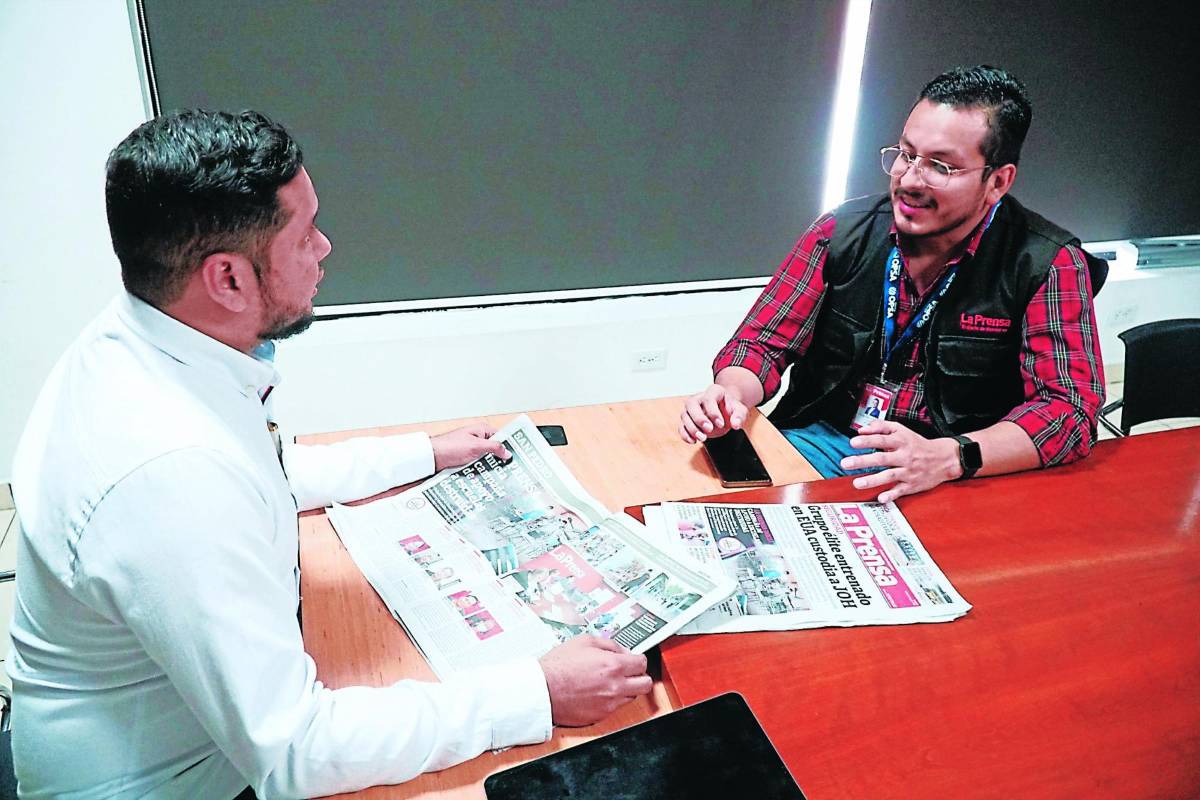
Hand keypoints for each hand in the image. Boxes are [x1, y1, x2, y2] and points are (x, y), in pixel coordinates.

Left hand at [430, 424, 510, 470]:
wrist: (431, 457)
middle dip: (500, 458)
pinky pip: (478, 465)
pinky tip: (485, 477)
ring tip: (499, 475)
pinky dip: (481, 470)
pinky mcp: (467, 459)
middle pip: (495, 449)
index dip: (509, 445)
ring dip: (490, 466)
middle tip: (509, 468)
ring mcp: (472, 449)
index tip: (517, 455)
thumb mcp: (475, 446)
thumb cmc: (449, 447)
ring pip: (487, 459)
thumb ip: (493, 448)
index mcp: (481, 430)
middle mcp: (478, 439)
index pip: (501, 437)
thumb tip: (507, 452)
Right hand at [538, 635, 651, 726]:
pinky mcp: (601, 716)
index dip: (638, 660)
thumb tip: (622, 651)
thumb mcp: (585, 641)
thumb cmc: (558, 666)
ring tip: (610, 683)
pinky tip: (598, 693)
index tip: (633, 660)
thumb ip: (609, 644)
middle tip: (630, 673)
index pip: (642, 664)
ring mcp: (609, 704)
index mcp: (613, 665)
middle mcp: (615, 686)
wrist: (542, 690)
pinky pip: (616, 708)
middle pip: (645, 684)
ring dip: (626, 689)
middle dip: (640, 677)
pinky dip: (611, 701)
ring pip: (632, 697)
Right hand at [679, 384, 747, 442]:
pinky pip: (681, 426)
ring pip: (685, 415)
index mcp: (714, 391)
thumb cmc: (730, 409)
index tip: (720, 424)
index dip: (713, 412)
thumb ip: (739, 416)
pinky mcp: (687, 419)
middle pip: (691, 404)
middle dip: (699, 418)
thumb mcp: (740, 411)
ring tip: (703, 438)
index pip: (709, 398)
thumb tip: (736, 424)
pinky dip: (685, 434)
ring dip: (692, 428)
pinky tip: (693, 441)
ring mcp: (691, 408)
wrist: (725, 412)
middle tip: (709, 429)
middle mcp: (699, 397)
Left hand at [839, 420, 961, 502]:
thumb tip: (862, 430)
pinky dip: (891, 495)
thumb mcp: (901, 430)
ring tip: (856, 483)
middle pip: (882, 459)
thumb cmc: (917, 444)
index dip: (867, 441)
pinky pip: (900, 491)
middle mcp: (904, 457)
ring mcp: (908, 472)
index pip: (881, 440)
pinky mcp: (911, 485)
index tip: (853, 442)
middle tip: (846, 464)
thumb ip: (881, 427)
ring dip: (872, 480)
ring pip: (889, 476)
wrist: (944, 458)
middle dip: (863, 461)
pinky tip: (881, 498)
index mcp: (901, 442)